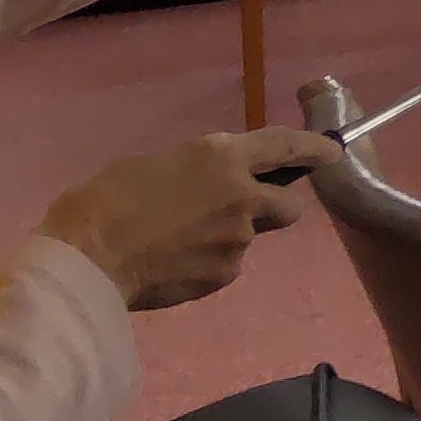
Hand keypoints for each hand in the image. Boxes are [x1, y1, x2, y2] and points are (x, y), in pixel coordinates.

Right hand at [38, 130, 320, 310]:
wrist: (87, 259)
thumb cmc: (104, 201)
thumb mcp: (155, 165)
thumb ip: (198, 172)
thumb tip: (210, 184)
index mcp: (221, 158)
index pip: (284, 146)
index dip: (313, 147)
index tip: (333, 150)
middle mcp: (242, 196)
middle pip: (289, 205)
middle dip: (274, 205)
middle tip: (241, 209)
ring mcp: (238, 239)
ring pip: (250, 236)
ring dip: (228, 236)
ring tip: (180, 241)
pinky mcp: (226, 274)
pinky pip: (227, 264)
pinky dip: (208, 262)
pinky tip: (173, 263)